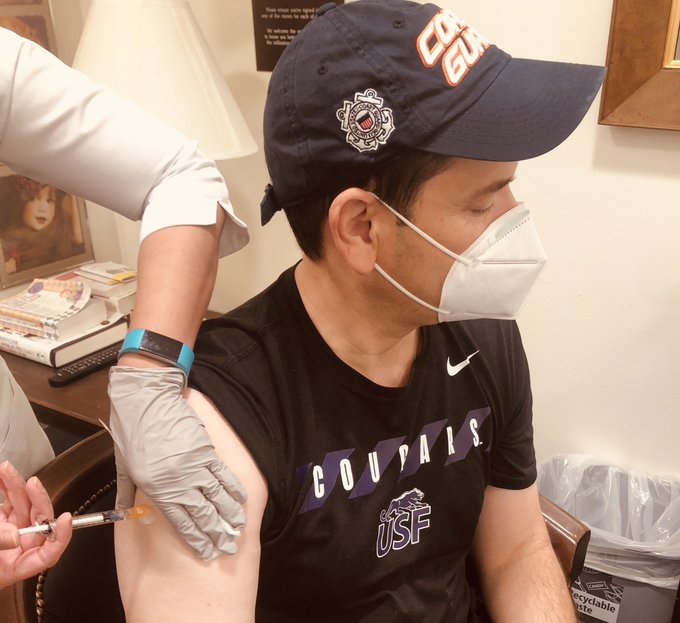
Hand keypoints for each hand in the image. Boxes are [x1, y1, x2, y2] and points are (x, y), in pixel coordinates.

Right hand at [0, 461, 71, 588]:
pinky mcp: (0, 522)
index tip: (64, 519)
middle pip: (37, 522)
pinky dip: (5, 487)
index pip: (48, 554)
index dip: (60, 537)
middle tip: (31, 483)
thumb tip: (14, 535)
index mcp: (16, 566)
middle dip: (36, 498)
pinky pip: (8, 502)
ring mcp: (9, 533)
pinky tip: (2, 476)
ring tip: (6, 470)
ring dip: (15, 485)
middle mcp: (17, 549)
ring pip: (22, 506)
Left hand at [107, 366, 246, 559]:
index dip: (197, 538)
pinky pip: (223, 473)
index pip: (182, 521)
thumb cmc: (131, 431)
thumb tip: (125, 513)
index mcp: (158, 488)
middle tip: (229, 546)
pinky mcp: (206, 450)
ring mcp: (196, 465)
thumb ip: (126, 493)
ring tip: (239, 527)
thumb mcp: (123, 467)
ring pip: (218, 495)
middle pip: (204, 513)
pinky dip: (233, 487)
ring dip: (230, 513)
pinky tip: (241, 499)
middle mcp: (180, 481)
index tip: (207, 551)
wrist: (146, 400)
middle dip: (217, 533)